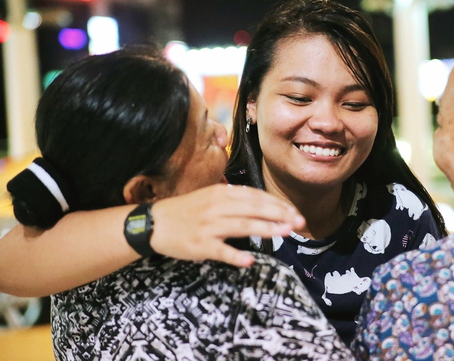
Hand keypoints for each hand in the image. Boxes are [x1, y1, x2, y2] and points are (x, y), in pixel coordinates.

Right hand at [149, 184, 303, 266]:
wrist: (155, 223)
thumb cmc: (187, 211)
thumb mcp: (212, 197)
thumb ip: (236, 199)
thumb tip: (263, 203)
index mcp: (222, 193)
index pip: (256, 197)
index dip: (277, 204)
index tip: (294, 212)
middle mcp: (218, 207)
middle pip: (254, 209)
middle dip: (280, 214)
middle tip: (299, 222)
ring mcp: (209, 226)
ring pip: (242, 226)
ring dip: (266, 229)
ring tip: (286, 233)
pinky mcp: (200, 245)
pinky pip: (220, 251)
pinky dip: (235, 256)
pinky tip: (250, 261)